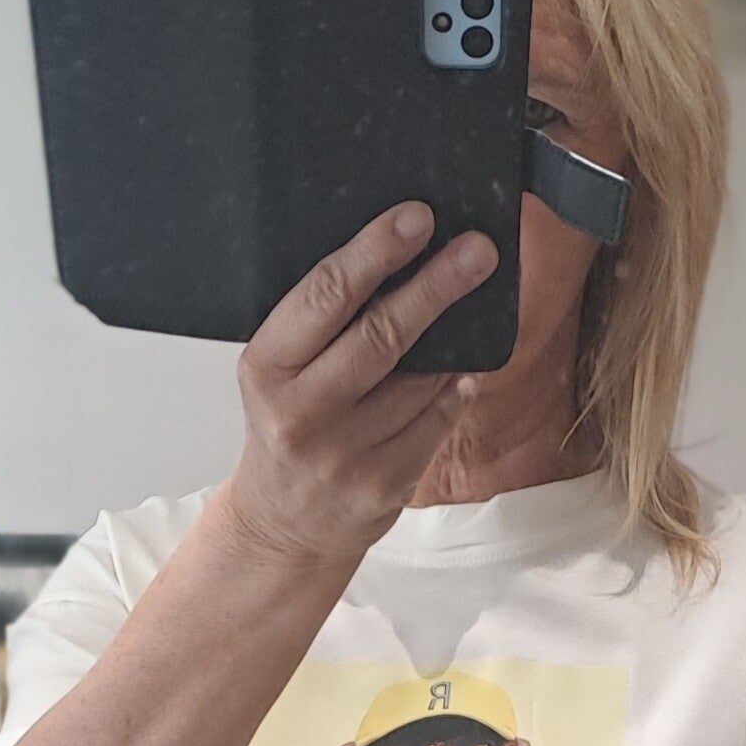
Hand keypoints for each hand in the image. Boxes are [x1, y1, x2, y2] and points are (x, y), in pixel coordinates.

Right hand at [226, 203, 497, 571]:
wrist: (285, 527)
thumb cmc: (288, 429)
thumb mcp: (280, 373)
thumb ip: (322, 324)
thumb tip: (399, 254)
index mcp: (268, 369)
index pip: (326, 296)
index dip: (377, 252)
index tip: (418, 217)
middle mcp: (302, 414)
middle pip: (382, 336)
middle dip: (435, 286)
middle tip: (477, 250)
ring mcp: (345, 455)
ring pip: (419, 380)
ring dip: (452, 340)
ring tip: (469, 300)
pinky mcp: (385, 486)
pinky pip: (438, 420)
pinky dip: (455, 388)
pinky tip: (462, 368)